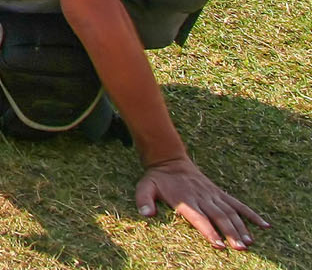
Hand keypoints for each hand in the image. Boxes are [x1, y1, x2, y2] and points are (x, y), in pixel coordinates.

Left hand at [137, 157, 269, 250]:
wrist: (169, 160)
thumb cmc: (157, 179)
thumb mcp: (145, 187)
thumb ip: (144, 200)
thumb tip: (146, 214)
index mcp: (185, 199)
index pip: (199, 218)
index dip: (209, 231)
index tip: (218, 244)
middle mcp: (202, 198)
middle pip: (219, 217)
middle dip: (230, 233)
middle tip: (240, 248)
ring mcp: (213, 195)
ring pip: (230, 212)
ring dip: (241, 227)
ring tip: (249, 243)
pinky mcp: (219, 193)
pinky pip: (238, 204)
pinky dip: (252, 214)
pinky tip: (265, 226)